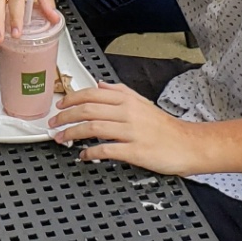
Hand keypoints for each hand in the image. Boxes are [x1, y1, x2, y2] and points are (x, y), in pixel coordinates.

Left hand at [48, 82, 208, 174]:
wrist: (188, 145)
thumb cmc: (165, 127)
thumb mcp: (142, 102)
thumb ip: (120, 92)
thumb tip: (100, 85)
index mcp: (127, 100)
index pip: (91, 94)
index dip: (70, 99)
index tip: (59, 106)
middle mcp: (128, 113)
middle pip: (87, 110)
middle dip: (65, 117)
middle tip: (54, 124)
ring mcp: (131, 132)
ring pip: (93, 127)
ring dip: (72, 133)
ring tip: (62, 139)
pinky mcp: (135, 151)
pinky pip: (106, 150)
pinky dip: (90, 152)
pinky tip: (83, 155)